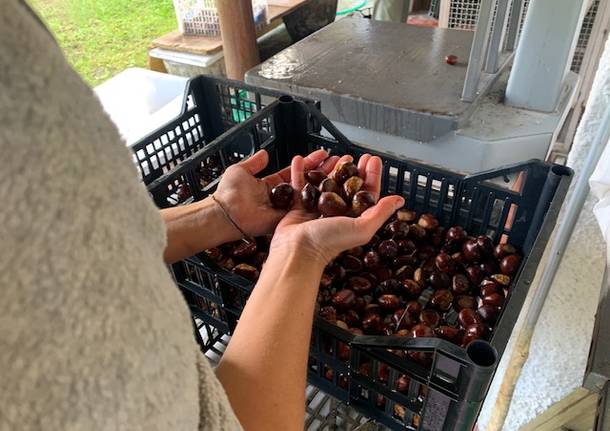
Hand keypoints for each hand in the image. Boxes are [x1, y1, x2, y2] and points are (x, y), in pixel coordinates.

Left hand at [213, 149, 338, 237]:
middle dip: (323, 171)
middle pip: (307, 182)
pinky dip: (318, 200)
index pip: (295, 172)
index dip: (309, 163)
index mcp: (271, 185)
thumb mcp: (240, 170)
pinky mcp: (287, 219)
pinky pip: (305, 208)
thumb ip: (254, 162)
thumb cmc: (229, 192)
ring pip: (309, 194)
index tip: (323, 154)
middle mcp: (281, 197)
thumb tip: (265, 153)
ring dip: (325, 183)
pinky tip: (333, 190)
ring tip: (340, 171)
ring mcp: (286, 209)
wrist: (225, 212)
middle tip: (339, 161)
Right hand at [270, 154, 404, 265]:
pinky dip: (301, 172)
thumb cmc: (328, 242)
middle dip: (352, 170)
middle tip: (356, 156)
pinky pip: (300, 186)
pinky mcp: (298, 208)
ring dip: (330, 169)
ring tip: (334, 156)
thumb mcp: (362, 228)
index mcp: (353, 218)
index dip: (371, 176)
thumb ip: (380, 213)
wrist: (297, 250)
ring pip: (325, 183)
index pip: (366, 193)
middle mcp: (336, 214)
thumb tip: (399, 200)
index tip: (373, 160)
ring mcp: (317, 210)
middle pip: (347, 186)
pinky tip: (302, 161)